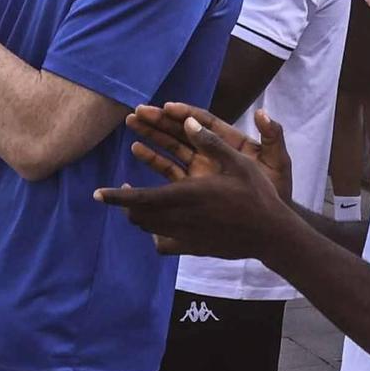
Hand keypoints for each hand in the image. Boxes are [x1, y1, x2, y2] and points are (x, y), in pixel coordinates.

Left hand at [93, 108, 300, 259]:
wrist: (272, 233)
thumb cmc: (258, 194)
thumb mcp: (239, 161)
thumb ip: (211, 142)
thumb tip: (188, 123)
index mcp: (187, 195)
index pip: (141, 197)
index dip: (116, 196)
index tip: (97, 194)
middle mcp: (182, 218)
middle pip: (140, 214)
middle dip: (125, 203)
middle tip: (120, 192)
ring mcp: (187, 235)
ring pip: (150, 229)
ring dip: (138, 216)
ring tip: (135, 204)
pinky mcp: (195, 247)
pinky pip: (165, 245)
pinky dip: (156, 236)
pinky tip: (159, 229)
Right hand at [117, 102, 293, 201]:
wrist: (271, 222)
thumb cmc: (277, 189)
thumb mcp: (278, 162)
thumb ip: (272, 137)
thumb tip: (262, 113)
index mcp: (231, 142)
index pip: (205, 122)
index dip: (186, 114)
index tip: (167, 107)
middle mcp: (212, 152)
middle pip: (183, 131)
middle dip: (161, 120)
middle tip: (138, 111)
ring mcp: (200, 168)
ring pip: (172, 147)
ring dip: (152, 135)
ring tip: (132, 123)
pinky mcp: (192, 186)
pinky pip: (169, 169)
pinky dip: (153, 159)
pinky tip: (136, 150)